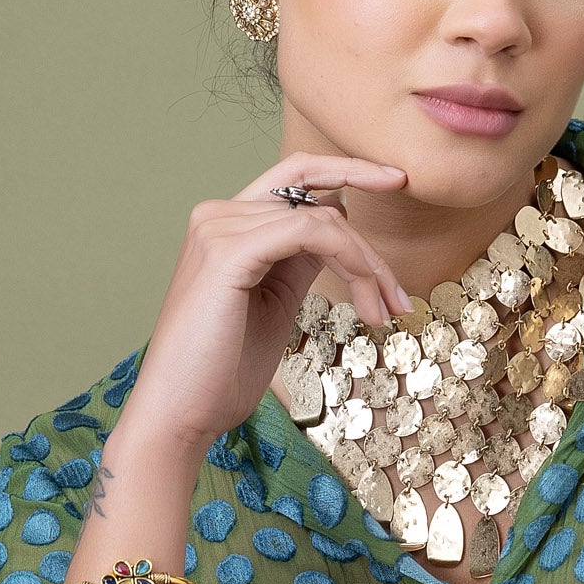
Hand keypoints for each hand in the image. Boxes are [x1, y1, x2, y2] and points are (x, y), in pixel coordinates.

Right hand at [123, 153, 415, 457]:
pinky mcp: (228, 252)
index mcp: (227, 225)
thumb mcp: (276, 304)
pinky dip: (350, 260)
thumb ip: (300, 262)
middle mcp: (218, 215)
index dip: (348, 170)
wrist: (182, 413)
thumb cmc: (223, 370)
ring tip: (382, 315)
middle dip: (368, 242)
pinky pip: (309, 232)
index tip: (397, 181)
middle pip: (316, 198)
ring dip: (366, 266)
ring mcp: (219, 228)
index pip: (295, 177)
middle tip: (401, 295)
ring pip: (322, 219)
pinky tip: (364, 301)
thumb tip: (338, 231)